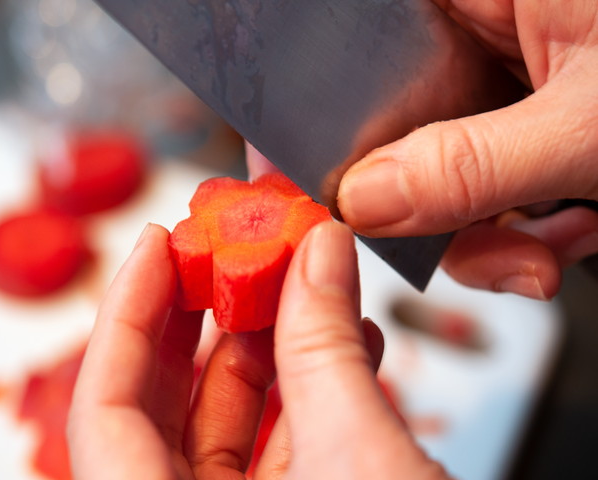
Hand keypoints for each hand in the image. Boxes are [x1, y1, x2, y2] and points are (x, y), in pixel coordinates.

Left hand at [67, 221, 449, 478]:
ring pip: (228, 425)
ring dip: (268, 346)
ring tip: (298, 284)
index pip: (104, 411)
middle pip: (163, 410)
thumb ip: (325, 343)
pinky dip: (307, 388)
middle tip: (225, 251)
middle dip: (199, 318)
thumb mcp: (359, 456)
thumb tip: (318, 250)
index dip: (124, 314)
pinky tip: (342, 341)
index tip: (156, 244)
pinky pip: (279, 447)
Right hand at [333, 1, 597, 298]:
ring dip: (483, 234)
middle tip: (461, 246)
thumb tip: (364, 201)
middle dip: (424, 202)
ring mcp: (513, 81)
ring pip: (439, 167)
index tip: (309, 176)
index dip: (327, 108)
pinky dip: (519, 228)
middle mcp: (494, 29)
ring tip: (540, 252)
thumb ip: (472, 165)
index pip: (367, 37)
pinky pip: (485, 184)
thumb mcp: (590, 125)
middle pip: (397, 121)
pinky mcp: (534, 124)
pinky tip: (570, 228)